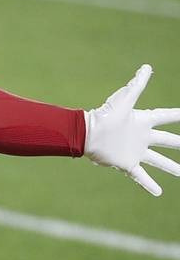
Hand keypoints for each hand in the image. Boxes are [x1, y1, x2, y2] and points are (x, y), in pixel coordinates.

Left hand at [84, 64, 179, 195]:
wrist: (87, 134)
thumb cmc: (106, 115)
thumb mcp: (125, 99)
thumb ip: (137, 84)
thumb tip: (147, 67)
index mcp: (142, 121)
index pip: (164, 117)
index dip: (176, 116)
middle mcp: (141, 137)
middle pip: (166, 141)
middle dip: (178, 144)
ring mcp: (135, 151)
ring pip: (157, 161)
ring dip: (171, 167)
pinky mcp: (127, 164)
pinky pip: (141, 176)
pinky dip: (149, 185)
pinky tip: (158, 192)